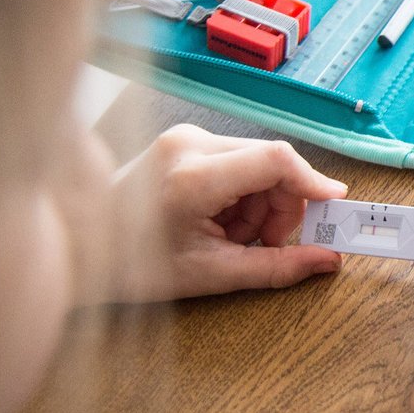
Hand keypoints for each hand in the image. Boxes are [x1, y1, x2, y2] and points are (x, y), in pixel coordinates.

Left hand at [98, 125, 349, 303]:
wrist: (80, 246)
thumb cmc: (133, 264)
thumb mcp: (210, 274)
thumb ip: (276, 267)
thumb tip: (327, 262)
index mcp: (192, 178)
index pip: (276, 161)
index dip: (313, 182)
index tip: (333, 207)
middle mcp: (189, 145)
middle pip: (273, 162)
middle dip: (281, 205)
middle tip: (264, 243)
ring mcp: (185, 138)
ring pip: (259, 162)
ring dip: (261, 202)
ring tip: (231, 235)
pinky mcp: (185, 140)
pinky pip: (239, 160)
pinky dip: (243, 193)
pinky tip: (220, 218)